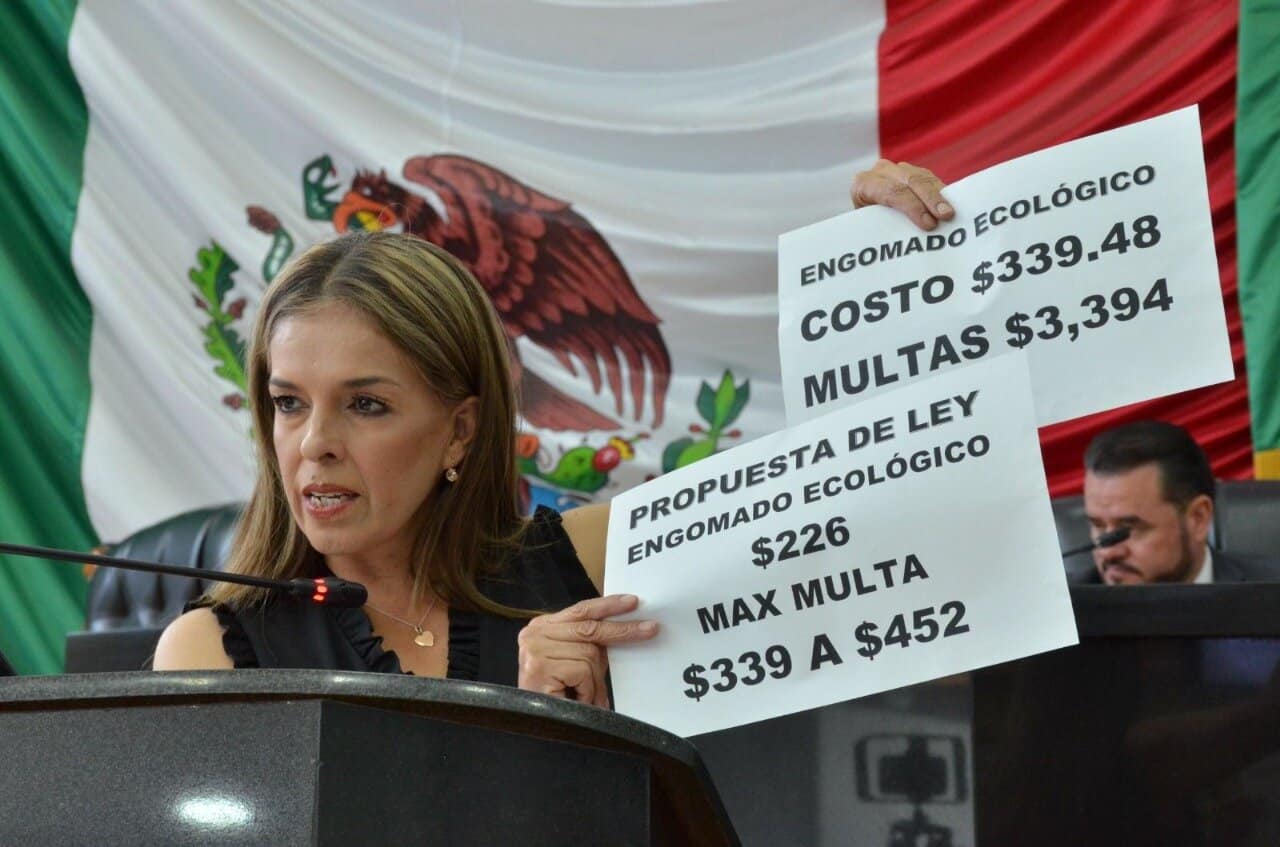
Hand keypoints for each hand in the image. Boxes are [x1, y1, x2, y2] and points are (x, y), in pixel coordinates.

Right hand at [517, 594, 657, 707]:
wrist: (528, 724)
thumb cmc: (552, 696)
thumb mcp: (572, 664)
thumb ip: (590, 647)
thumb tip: (624, 635)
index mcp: (543, 627)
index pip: (582, 610)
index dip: (608, 605)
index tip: (632, 601)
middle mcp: (535, 633)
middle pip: (590, 628)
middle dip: (623, 631)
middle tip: (650, 630)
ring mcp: (536, 648)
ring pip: (589, 655)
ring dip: (594, 682)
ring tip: (585, 698)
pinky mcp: (539, 666)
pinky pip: (582, 672)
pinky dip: (586, 690)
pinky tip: (576, 699)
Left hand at [851, 159, 953, 230]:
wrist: (862, 217)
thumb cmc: (865, 227)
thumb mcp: (868, 228)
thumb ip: (882, 228)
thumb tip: (904, 242)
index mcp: (863, 184)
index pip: (891, 192)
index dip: (912, 206)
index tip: (929, 224)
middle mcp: (880, 172)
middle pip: (910, 181)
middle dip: (931, 199)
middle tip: (947, 215)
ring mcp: (897, 169)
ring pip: (923, 178)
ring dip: (940, 196)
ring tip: (951, 213)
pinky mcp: (913, 172)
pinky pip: (930, 179)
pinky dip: (941, 193)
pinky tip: (951, 205)